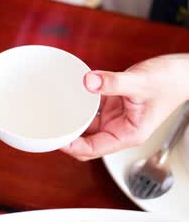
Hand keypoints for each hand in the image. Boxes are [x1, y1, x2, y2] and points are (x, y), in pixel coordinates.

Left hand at [61, 54, 188, 160]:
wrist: (182, 72)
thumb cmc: (169, 81)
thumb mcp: (139, 82)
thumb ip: (113, 82)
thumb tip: (88, 82)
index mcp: (127, 134)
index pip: (91, 149)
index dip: (71, 147)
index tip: (54, 140)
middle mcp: (119, 130)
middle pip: (85, 143)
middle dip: (67, 138)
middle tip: (47, 128)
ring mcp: (115, 119)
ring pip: (86, 127)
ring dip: (72, 123)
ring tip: (52, 116)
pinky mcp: (113, 106)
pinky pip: (91, 110)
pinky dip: (80, 107)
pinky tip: (68, 100)